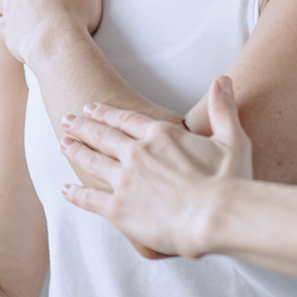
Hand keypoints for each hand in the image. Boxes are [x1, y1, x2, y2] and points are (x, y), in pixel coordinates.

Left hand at [60, 76, 252, 258]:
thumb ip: (223, 109)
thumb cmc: (230, 180)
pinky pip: (90, 198)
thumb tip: (223, 79)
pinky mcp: (119, 209)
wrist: (217, 216)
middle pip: (103, 135)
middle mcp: (137, 153)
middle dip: (84, 126)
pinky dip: (76, 193)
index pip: (126, 119)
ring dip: (76, 151)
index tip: (92, 107)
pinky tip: (66, 189)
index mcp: (161, 136)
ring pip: (92, 161)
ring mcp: (124, 181)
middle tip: (68, 120)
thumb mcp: (232, 138)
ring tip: (64, 144)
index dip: (107, 112)